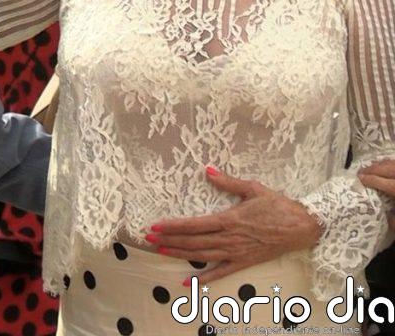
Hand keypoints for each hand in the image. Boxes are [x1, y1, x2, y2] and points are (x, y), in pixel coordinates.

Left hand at [148, 166, 322, 284]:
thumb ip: (228, 181)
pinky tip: (188, 282)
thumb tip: (207, 169)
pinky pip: (221, 272)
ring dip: (180, 254)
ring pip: (202, 255)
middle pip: (193, 240)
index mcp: (229, 219)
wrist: (303, 227)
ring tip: (160, 252)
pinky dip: (204, 278)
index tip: (156, 226)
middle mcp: (230, 238)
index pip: (195, 224)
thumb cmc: (278, 205)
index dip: (174, 226)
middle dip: (169, 239)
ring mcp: (236, 252)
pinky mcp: (245, 262)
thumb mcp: (253, 188)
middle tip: (148, 239)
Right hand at [359, 160, 394, 230]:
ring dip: (380, 165)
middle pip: (384, 169)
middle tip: (360, 173)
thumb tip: (383, 218)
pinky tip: (387, 167)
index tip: (357, 179)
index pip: (379, 181)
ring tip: (371, 169)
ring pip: (391, 163)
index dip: (367, 179)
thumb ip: (393, 221)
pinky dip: (390, 164)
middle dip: (371, 169)